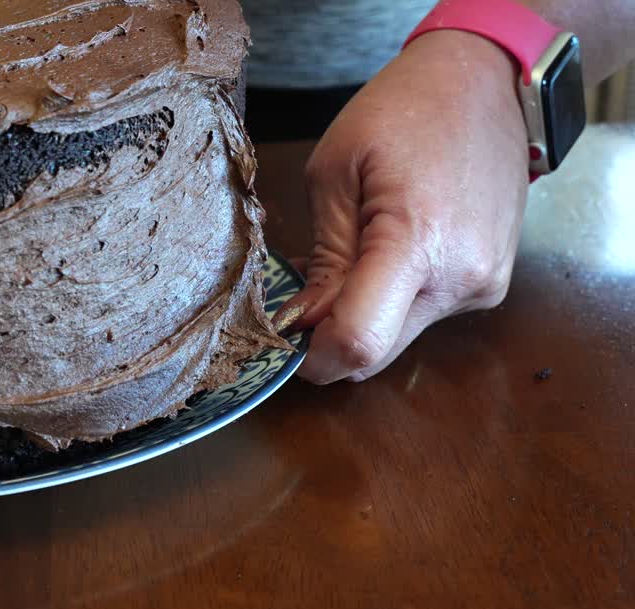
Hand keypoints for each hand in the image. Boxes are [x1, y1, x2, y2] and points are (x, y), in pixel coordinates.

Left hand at [278, 30, 529, 383]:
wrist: (485, 84)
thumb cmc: (402, 112)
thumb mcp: (334, 173)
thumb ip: (323, 257)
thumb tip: (305, 322)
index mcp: (418, 242)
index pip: (359, 341)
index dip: (314, 357)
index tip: (285, 339)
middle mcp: (462, 277)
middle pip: (377, 351)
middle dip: (331, 337)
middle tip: (305, 292)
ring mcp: (484, 285)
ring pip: (399, 337)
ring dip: (362, 316)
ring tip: (349, 255)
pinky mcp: (491, 285)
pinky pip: (425, 316)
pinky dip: (393, 302)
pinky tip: (384, 253)